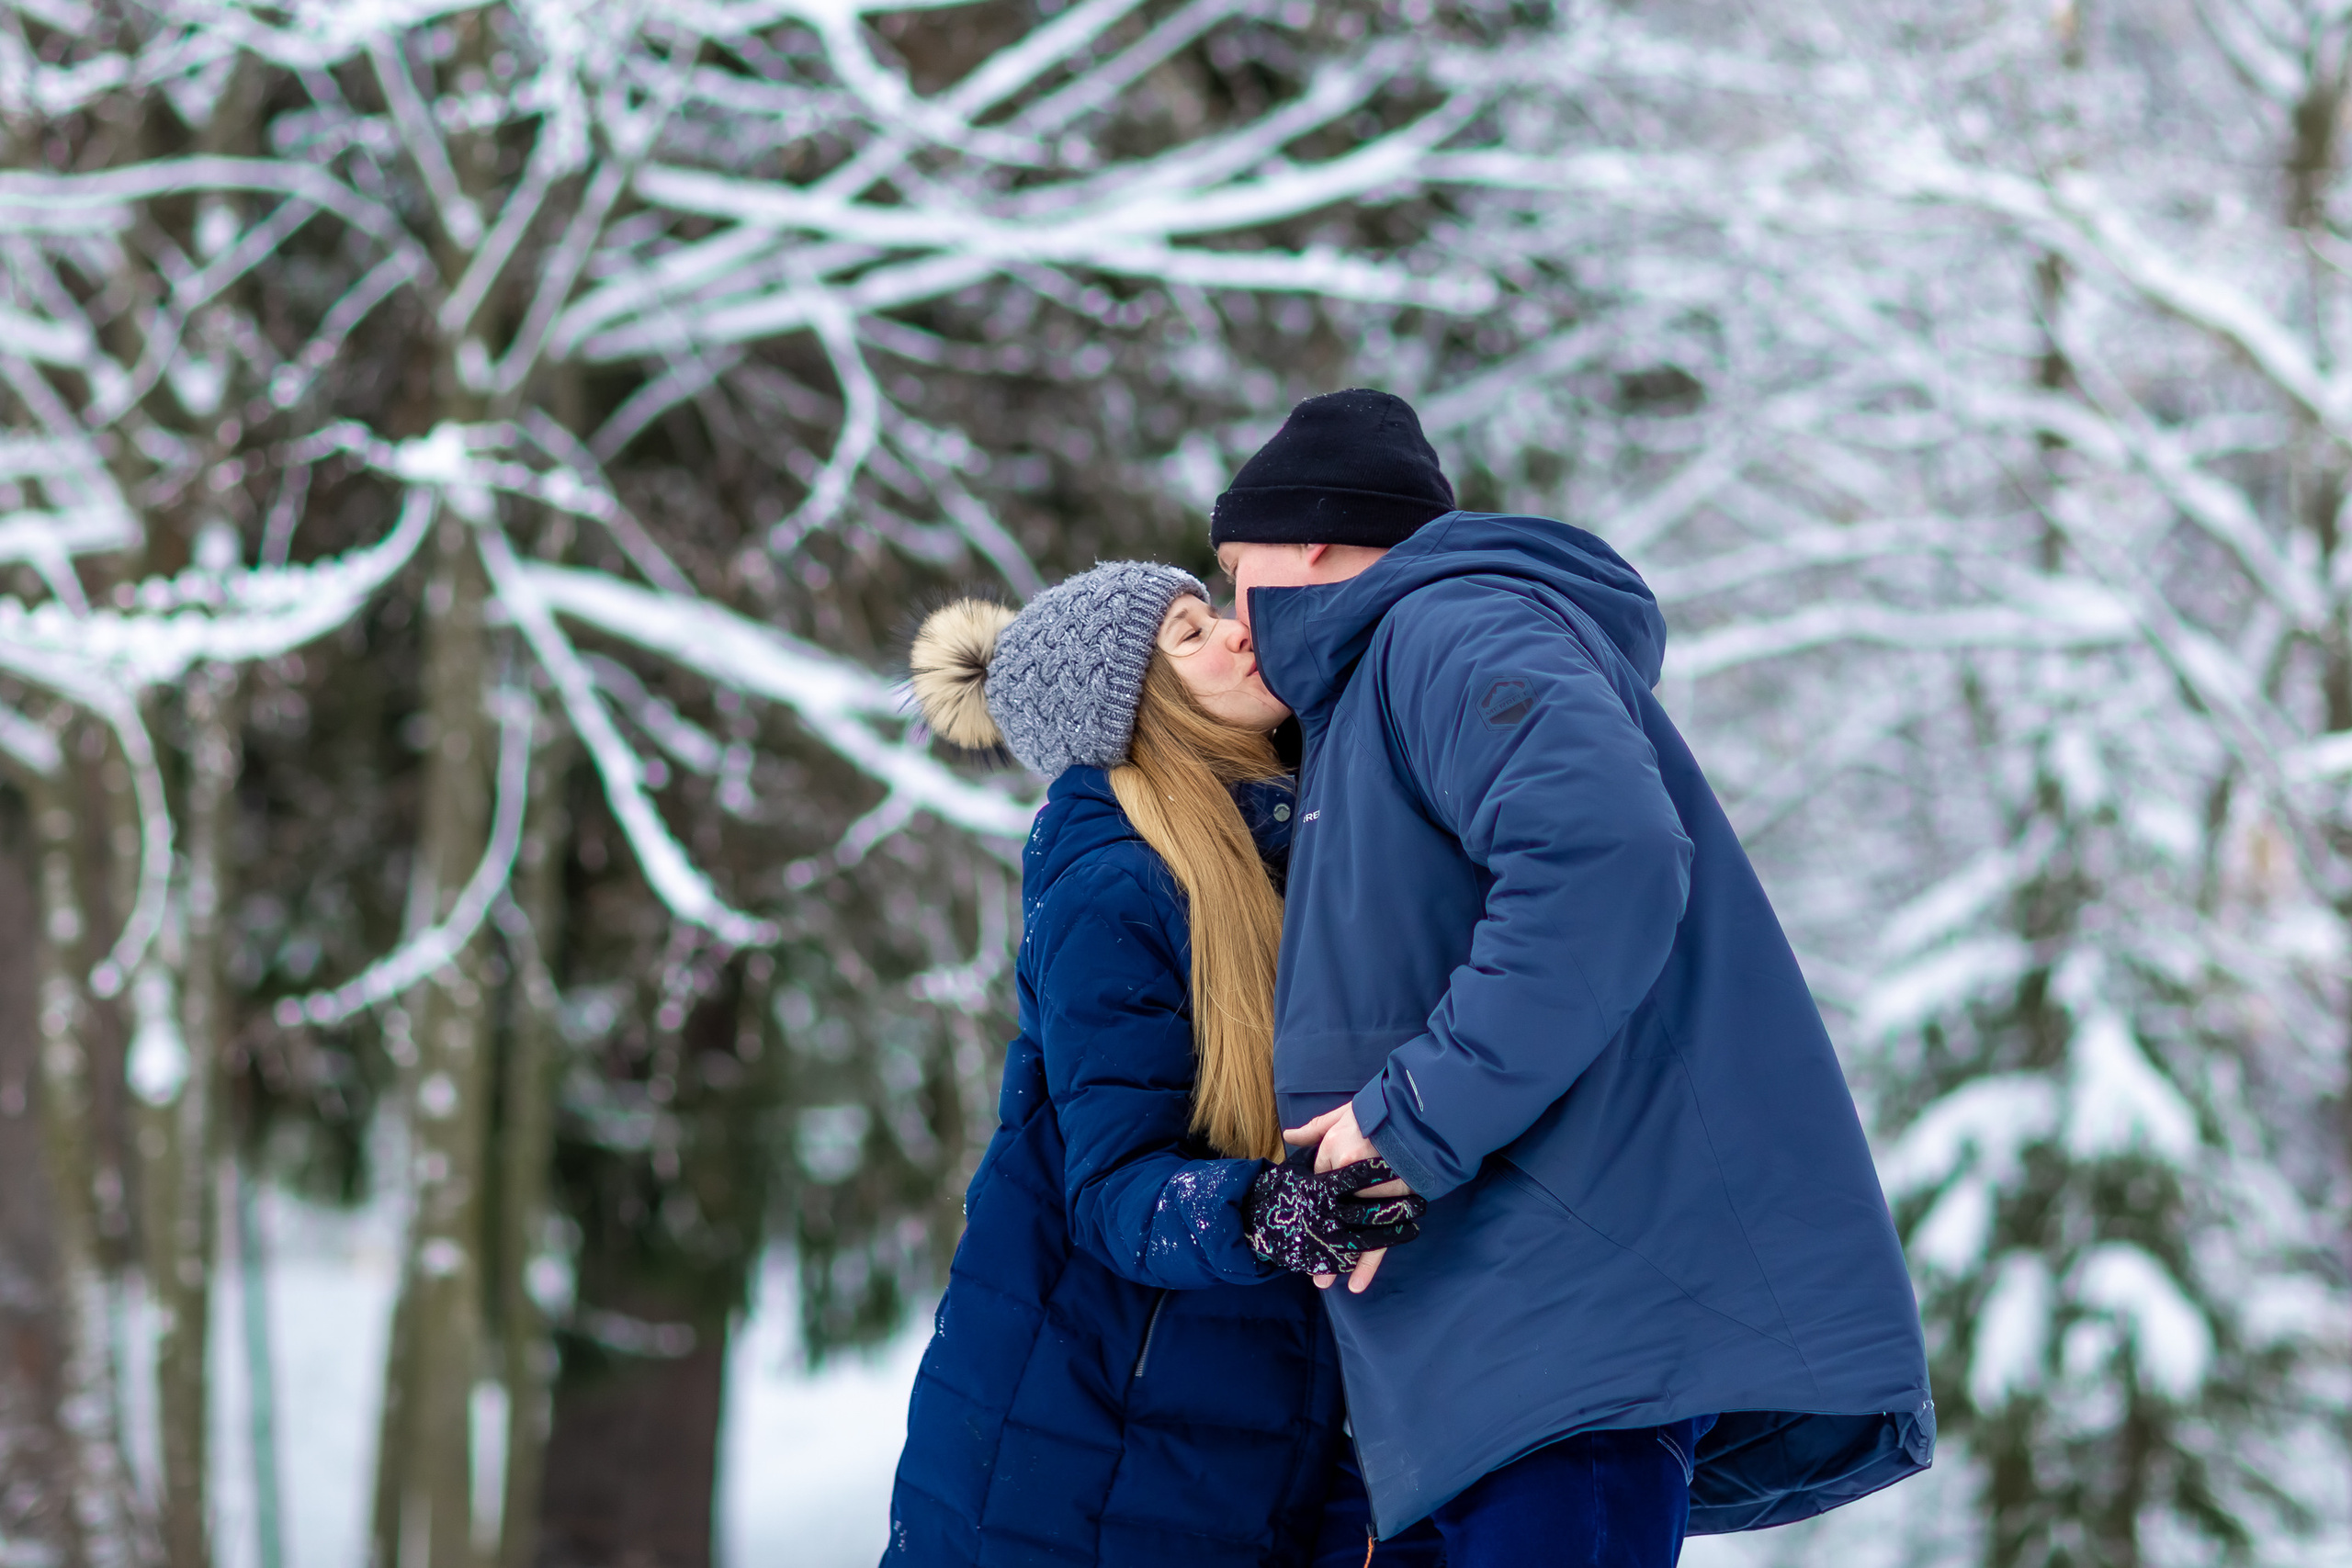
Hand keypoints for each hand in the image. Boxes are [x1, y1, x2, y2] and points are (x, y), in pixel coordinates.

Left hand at [1283, 1104, 1412, 1293]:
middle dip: (1314, 1233)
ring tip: (1321, 1280)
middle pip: (1326, 1212)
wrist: (1425, 1115)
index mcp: (1335, 1151)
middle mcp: (1349, 1177)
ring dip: (1336, 1257)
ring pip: (1348, 1231)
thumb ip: (1316, 1127)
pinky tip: (1356, 1285)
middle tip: (1300, 1256)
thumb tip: (1290, 1135)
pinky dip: (1367, 1265)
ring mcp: (1371, 1196)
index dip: (1316, 1189)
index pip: (1316, 1177)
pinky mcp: (1391, 1209)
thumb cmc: (1383, 1112)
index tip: (1314, 1199)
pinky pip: (1377, 1243)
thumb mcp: (1344, 1112)